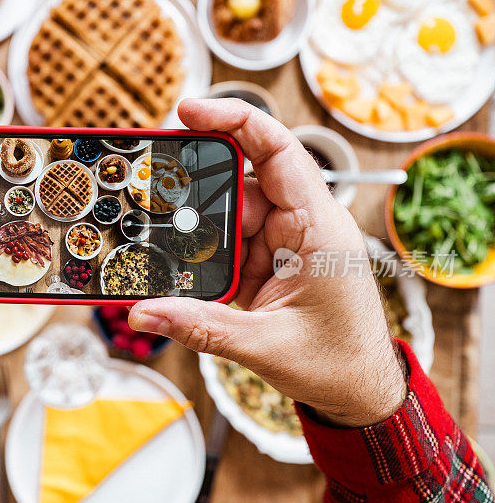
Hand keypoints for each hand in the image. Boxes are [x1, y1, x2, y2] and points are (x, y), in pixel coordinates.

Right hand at [129, 98, 406, 427]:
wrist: (359, 392)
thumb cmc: (336, 363)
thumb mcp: (265, 345)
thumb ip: (201, 327)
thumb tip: (143, 313)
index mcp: (318, 229)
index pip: (279, 151)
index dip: (235, 121)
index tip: (188, 111)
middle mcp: (300, 226)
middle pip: (243, 178)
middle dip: (198, 179)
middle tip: (151, 180)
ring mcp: (284, 244)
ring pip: (229, 213)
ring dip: (196, 226)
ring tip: (157, 232)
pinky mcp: (269, 263)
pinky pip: (228, 243)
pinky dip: (203, 252)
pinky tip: (179, 262)